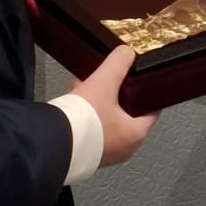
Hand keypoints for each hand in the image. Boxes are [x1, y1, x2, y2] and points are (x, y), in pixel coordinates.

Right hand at [69, 45, 157, 164]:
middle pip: (127, 114)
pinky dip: (87, 115)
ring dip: (98, 103)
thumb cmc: (83, 122)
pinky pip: (92, 129)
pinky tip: (74, 99)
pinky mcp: (87, 153)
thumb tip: (127, 53)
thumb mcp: (103, 83)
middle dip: (116, 94)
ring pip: (107, 120)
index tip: (141, 82)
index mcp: (136, 134)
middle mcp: (124, 147)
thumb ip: (118, 64)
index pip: (152, 111)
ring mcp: (105, 152)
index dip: (146, 93)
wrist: (53, 144)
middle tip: (110, 80)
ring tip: (86, 85)